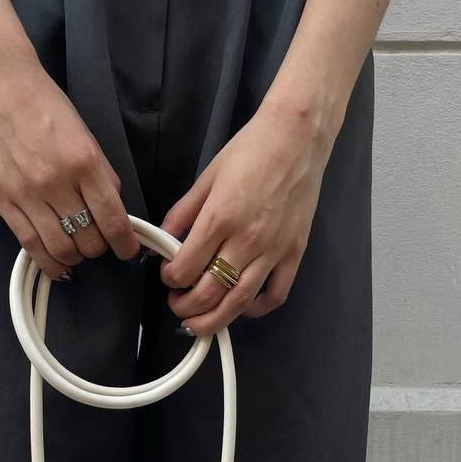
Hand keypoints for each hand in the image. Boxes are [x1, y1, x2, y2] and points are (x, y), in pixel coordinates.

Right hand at [0, 47, 139, 276]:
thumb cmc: (45, 107)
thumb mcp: (86, 137)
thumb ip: (101, 176)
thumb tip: (114, 212)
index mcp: (83, 163)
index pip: (112, 219)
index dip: (125, 244)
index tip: (129, 251)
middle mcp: (56, 182)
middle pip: (88, 240)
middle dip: (99, 248)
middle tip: (99, 242)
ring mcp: (26, 194)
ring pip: (61, 249)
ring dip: (76, 257)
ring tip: (77, 250)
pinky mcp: (3, 202)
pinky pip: (30, 245)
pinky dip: (49, 262)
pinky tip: (57, 265)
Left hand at [158, 97, 339, 334]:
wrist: (297, 137)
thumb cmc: (251, 150)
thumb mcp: (207, 178)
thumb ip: (183, 213)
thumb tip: (163, 240)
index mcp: (220, 218)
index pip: (185, 268)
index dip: (169, 279)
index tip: (167, 275)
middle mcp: (246, 239)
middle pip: (209, 293)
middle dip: (185, 307)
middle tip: (176, 304)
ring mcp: (273, 249)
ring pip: (239, 302)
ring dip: (213, 320)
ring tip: (198, 323)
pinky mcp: (294, 253)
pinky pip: (275, 295)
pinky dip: (256, 309)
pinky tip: (240, 306)